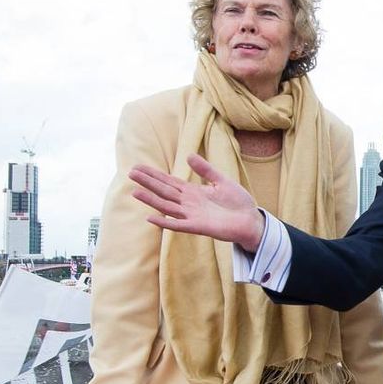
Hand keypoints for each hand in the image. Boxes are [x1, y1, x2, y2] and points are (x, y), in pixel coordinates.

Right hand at [130, 154, 265, 250]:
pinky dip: (165, 222)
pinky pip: (178, 225)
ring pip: (167, 207)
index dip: (154, 175)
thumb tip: (188, 156)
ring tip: (135, 192)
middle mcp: (189, 204)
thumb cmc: (238, 203)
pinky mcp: (199, 227)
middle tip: (130, 173)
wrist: (252, 221)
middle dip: (148, 182)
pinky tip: (151, 218)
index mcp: (193, 192)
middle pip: (164, 191)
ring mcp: (192, 216)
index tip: (138, 167)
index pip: (169, 182)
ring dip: (151, 200)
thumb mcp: (222, 181)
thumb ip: (206, 170)